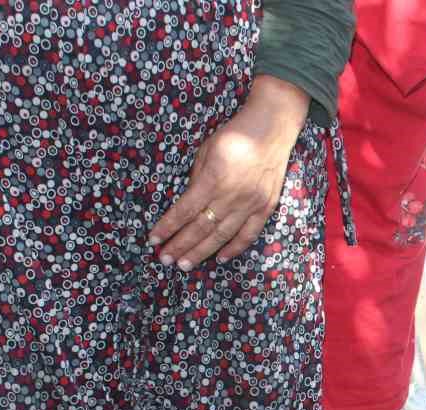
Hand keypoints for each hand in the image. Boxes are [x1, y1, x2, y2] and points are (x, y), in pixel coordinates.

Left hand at [148, 76, 310, 269]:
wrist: (272, 129)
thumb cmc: (234, 135)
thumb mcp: (206, 151)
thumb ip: (196, 179)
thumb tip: (187, 205)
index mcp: (213, 179)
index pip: (185, 210)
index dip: (167, 227)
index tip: (153, 239)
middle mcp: (232, 195)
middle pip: (201, 227)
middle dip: (180, 245)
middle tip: (164, 260)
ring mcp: (251, 204)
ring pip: (222, 235)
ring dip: (201, 252)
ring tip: (184, 265)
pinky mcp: (265, 207)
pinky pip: (248, 234)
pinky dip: (234, 248)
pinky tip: (219, 259)